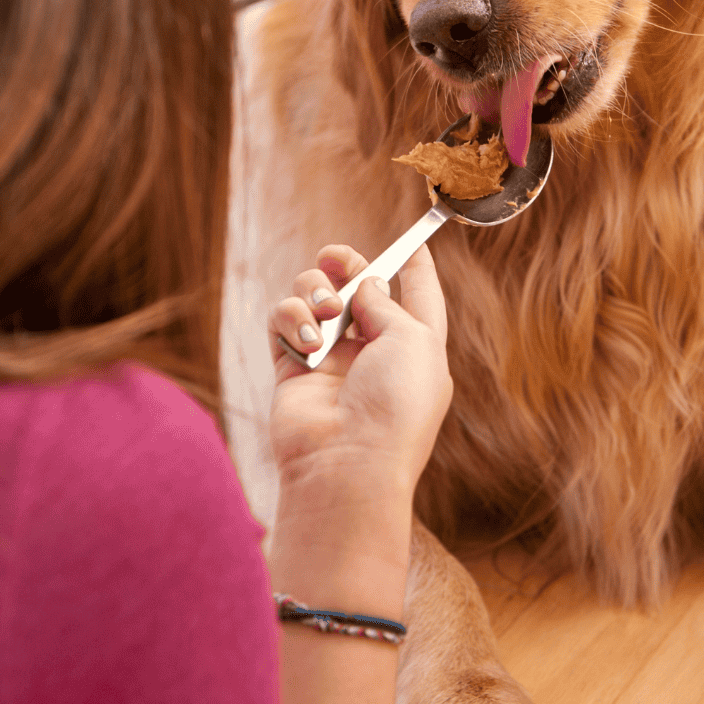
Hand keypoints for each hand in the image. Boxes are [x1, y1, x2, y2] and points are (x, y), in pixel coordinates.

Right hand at [269, 243, 452, 499]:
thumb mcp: (413, 340)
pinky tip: (305, 339)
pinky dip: (290, 318)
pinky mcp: (292, 368)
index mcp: (416, 347)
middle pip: (358, 289)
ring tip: (324, 312)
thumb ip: (386, 302)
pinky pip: (283, 321)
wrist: (347, 463)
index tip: (416, 240)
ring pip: (314, 297)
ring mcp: (331, 360)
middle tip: (335, 256)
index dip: (417, 268)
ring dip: (315, 291)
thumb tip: (363, 286)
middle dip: (346, 265)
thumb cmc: (395, 405)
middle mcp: (373, 352)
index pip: (420, 297)